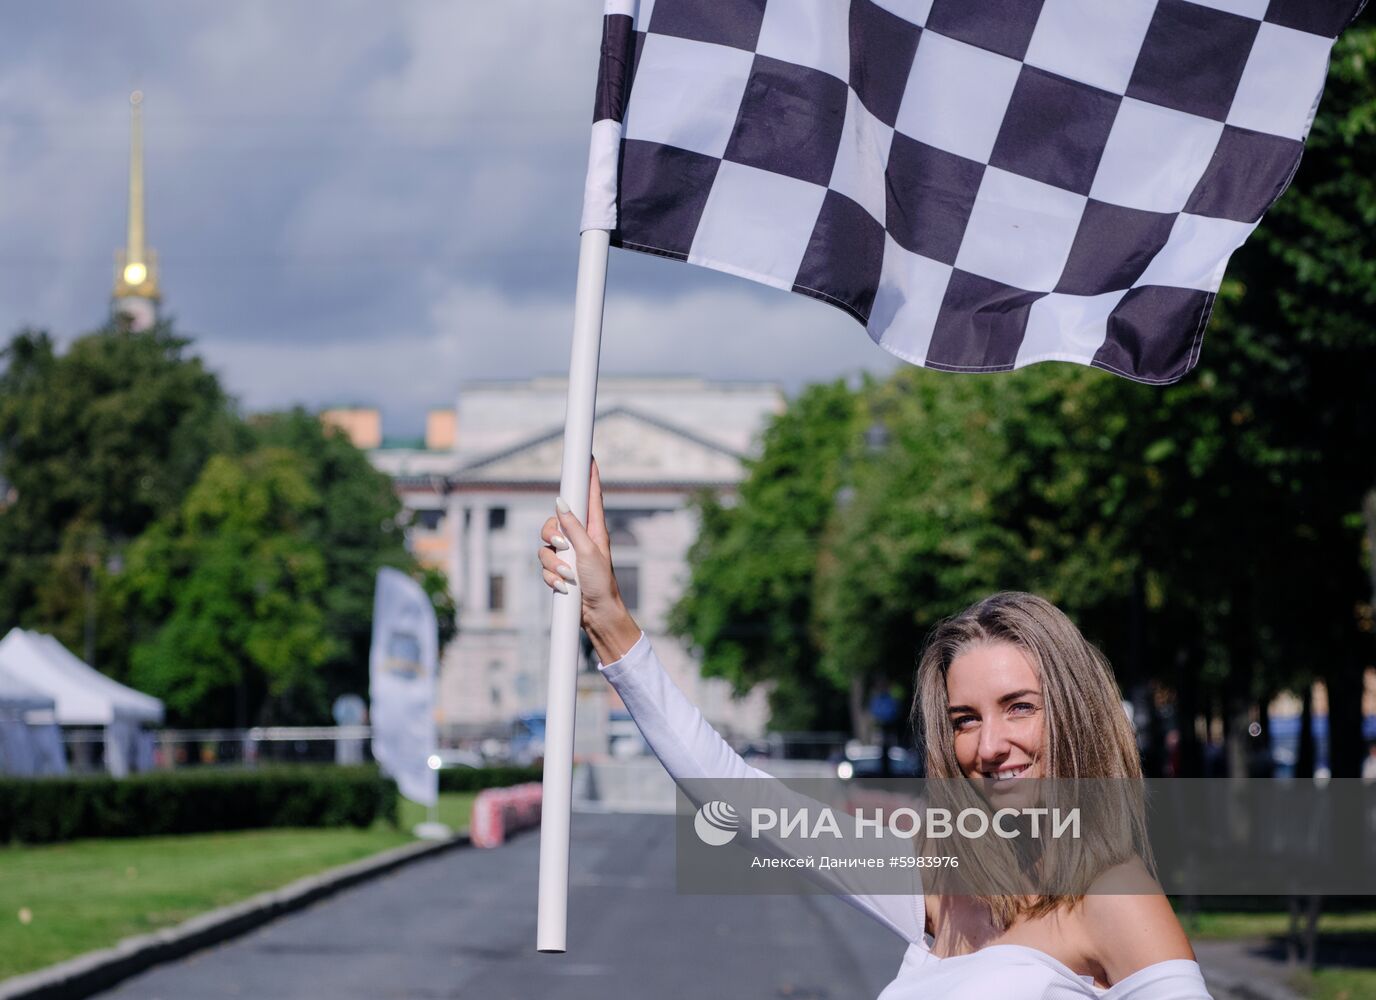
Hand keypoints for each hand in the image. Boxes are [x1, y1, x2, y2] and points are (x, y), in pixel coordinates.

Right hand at [538, 457, 640, 662]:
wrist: (597, 614)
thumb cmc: (601, 583)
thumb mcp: (587, 552)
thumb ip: (573, 526)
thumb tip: (561, 501)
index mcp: (594, 528)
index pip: (590, 496)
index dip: (589, 476)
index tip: (589, 456)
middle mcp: (580, 538)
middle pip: (555, 520)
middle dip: (552, 535)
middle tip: (561, 547)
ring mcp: (569, 554)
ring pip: (545, 546)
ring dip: (552, 563)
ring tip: (567, 575)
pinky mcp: (560, 570)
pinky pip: (544, 565)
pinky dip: (550, 576)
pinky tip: (562, 586)